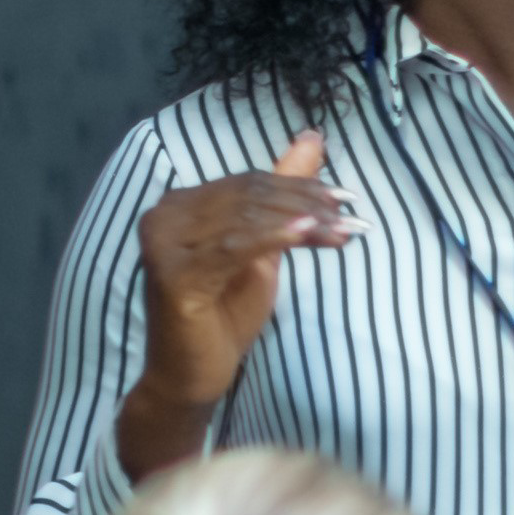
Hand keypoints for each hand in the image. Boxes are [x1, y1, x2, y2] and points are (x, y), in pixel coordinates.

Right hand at [117, 130, 366, 480]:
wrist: (191, 376)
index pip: (248, 182)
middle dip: (306, 203)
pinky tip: (310, 236)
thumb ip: (282, 196)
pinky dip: (276, 237)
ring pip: (246, 217)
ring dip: (301, 221)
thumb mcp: (262, 249)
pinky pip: (235, 247)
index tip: (346, 197)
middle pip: (248, 195)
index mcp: (178, 205)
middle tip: (351, 215)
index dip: (299, 185)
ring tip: (342, 231)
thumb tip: (313, 138)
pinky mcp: (173, 274)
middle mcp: (162, 216)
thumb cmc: (224, 317)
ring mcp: (163, 244)